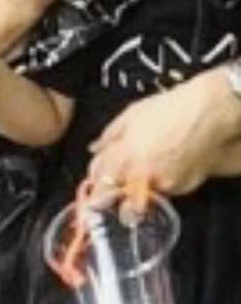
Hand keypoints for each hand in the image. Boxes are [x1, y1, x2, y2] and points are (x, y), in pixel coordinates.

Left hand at [88, 69, 231, 197]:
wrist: (207, 113)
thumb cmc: (170, 110)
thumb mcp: (130, 116)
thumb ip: (109, 136)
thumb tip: (96, 148)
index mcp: (123, 158)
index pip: (99, 180)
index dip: (95, 180)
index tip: (95, 180)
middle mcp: (141, 176)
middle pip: (117, 193)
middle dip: (113, 188)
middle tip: (119, 176)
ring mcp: (163, 184)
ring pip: (141, 192)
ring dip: (138, 183)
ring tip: (149, 160)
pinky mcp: (182, 188)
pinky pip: (164, 189)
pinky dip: (161, 180)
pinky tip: (166, 162)